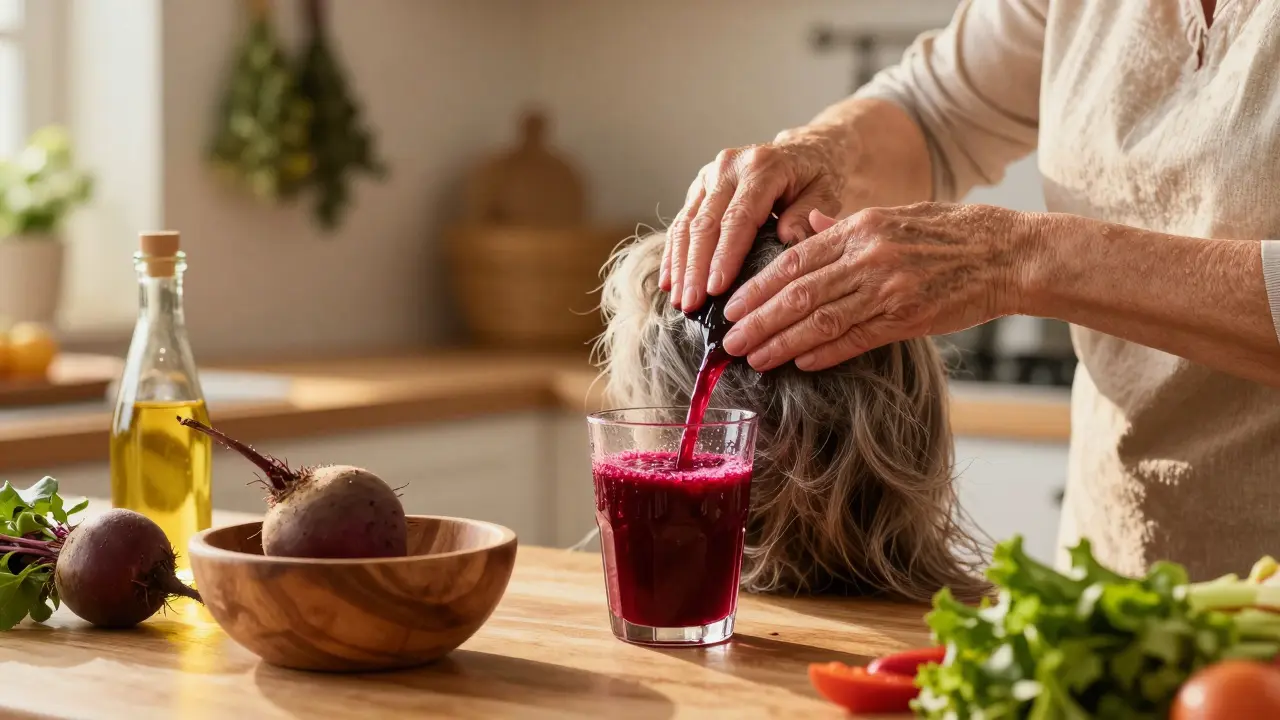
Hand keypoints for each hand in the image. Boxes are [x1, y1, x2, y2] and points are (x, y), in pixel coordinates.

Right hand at [662, 130, 847, 311]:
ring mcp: (710, 175)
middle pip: (705, 223)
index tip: (716, 289)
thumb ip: (808, 216)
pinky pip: (682, 221)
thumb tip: (787, 240)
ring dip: (680, 265)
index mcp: (762, 167)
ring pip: (687, 223)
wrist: (802, 149)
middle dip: (695, 268)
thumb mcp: (825, 193)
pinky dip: (674, 253)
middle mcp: (729, 167)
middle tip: (691, 303)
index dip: (724, 255)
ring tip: (680, 300)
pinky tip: (670, 281)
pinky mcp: (700, 186)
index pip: (738, 218)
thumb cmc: (815, 177)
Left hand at [720, 202, 1031, 370]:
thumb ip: (848, 226)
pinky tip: (800, 362)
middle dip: (759, 320)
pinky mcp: (909, 317)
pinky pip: (857, 338)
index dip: (758, 287)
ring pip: (822, 320)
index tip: (731, 306)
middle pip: (799, 294)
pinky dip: (825, 352)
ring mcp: (889, 288)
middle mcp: (869, 257)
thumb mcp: (896, 215)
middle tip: (730, 341)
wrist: (1009, 253)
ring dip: (782, 342)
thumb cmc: (951, 234)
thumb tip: (810, 226)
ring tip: (755, 358)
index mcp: (861, 228)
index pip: (794, 260)